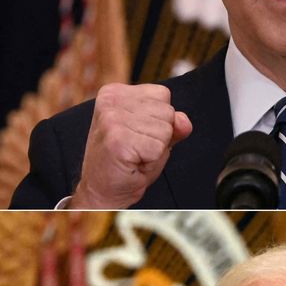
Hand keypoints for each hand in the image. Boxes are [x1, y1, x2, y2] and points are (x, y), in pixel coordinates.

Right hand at [69, 84, 192, 208]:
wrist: (102, 192)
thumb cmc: (124, 163)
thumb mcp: (151, 135)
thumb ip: (171, 123)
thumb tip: (183, 121)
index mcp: (115, 93)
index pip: (162, 95)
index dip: (158, 120)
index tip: (136, 135)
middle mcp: (111, 101)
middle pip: (167, 111)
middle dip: (158, 135)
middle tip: (135, 148)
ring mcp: (112, 120)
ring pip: (165, 129)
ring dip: (155, 149)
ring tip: (134, 155)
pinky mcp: (117, 139)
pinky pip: (158, 147)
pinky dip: (151, 160)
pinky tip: (132, 163)